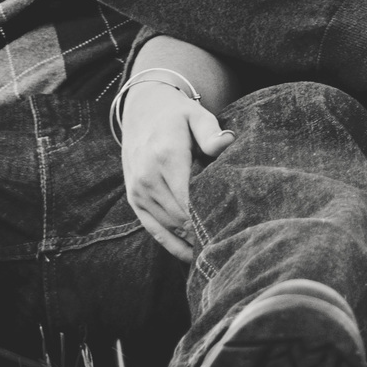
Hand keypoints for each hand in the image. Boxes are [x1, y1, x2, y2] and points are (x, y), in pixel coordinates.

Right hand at [120, 77, 228, 261]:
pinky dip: (173, 245)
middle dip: (205, 228)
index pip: (189, 199)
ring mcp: (138, 191)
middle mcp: (147, 177)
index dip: (209, 215)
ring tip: (219, 247)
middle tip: (232, 238)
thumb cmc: (176, 115)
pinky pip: (154, 230)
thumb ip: (211, 132)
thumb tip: (227, 143)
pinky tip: (192, 255)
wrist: (141, 110)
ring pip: (169, 226)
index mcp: (165, 157)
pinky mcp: (134, 201)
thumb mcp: (196, 115)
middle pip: (181, 216)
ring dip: (192, 238)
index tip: (232, 224)